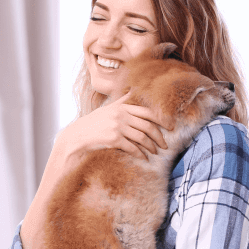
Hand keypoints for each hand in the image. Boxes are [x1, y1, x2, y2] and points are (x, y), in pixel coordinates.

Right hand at [56, 94, 174, 160]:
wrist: (77, 136)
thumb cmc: (93, 123)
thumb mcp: (108, 108)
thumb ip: (122, 101)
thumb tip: (133, 90)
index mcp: (122, 107)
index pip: (147, 112)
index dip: (162, 119)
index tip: (170, 127)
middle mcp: (121, 115)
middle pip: (148, 126)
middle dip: (159, 136)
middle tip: (165, 145)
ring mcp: (117, 127)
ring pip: (142, 138)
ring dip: (151, 147)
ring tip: (155, 152)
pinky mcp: (113, 139)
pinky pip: (133, 148)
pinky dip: (140, 154)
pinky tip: (144, 158)